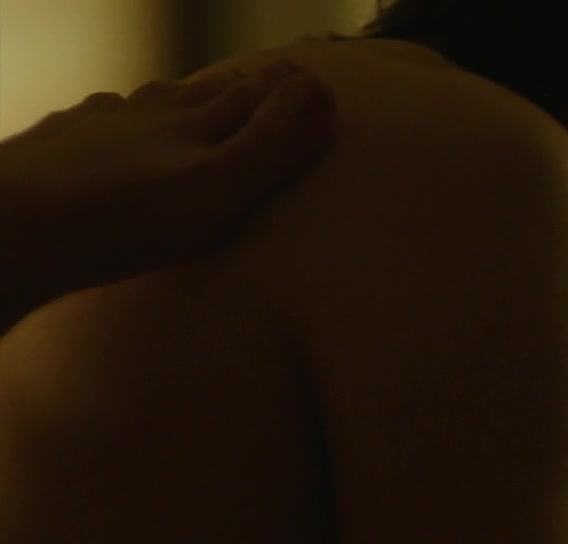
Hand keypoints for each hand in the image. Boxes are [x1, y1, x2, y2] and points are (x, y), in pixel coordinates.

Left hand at [0, 58, 334, 307]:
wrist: (8, 228)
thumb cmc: (120, 220)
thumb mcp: (219, 189)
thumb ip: (273, 144)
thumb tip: (322, 87)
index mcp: (193, 124)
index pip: (250, 96)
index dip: (282, 88)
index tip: (307, 78)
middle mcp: (145, 115)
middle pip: (201, 94)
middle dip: (237, 89)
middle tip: (262, 82)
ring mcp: (94, 129)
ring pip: (144, 103)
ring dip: (173, 99)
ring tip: (190, 100)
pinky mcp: (50, 150)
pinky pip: (90, 122)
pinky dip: (111, 117)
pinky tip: (106, 121)